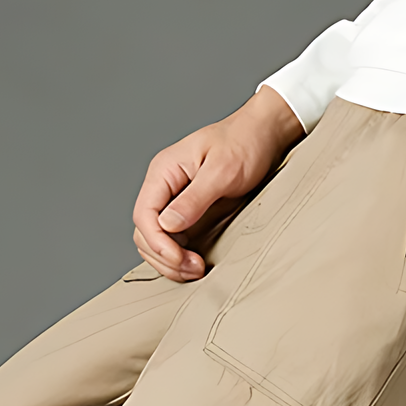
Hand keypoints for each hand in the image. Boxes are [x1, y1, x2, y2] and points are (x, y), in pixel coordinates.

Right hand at [133, 88, 305, 281]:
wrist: (262, 135)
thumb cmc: (244, 143)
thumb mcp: (222, 170)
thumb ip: (194, 198)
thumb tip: (167, 225)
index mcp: (164, 171)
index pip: (144, 214)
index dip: (157, 242)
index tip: (180, 258)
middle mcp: (163, 187)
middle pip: (145, 233)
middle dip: (165, 257)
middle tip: (194, 268)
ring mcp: (173, 201)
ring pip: (155, 241)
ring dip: (171, 262)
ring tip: (197, 269)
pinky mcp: (187, 213)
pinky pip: (172, 241)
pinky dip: (179, 257)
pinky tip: (196, 263)